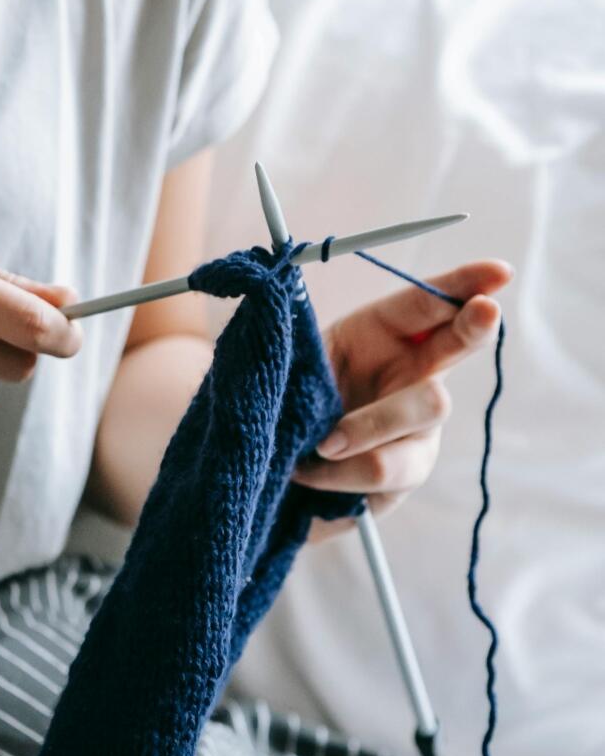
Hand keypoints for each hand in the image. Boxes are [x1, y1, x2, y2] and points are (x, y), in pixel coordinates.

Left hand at [290, 258, 512, 547]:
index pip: (428, 304)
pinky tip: (307, 473)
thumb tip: (288, 295)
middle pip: (455, 350)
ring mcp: (413, 434)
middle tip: (483, 311)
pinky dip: (341, 473)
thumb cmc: (275, 403)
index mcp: (380, 338)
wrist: (257, 469)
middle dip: (471, 327)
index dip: (463, 283)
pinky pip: (388, 472)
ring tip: (320, 443)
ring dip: (370, 425)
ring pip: (425, 412)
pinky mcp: (399, 484)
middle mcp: (409, 380)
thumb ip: (293, 334)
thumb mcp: (282, 360)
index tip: (497, 271)